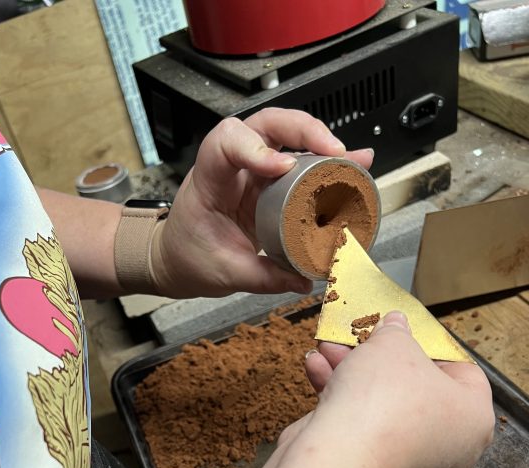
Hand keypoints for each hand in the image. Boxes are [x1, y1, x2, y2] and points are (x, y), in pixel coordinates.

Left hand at [151, 108, 373, 297]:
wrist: (177, 259)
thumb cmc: (189, 257)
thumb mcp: (225, 272)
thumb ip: (264, 277)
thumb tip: (304, 281)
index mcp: (209, 183)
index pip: (224, 144)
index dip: (254, 147)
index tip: (282, 167)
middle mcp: (232, 168)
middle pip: (265, 125)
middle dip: (302, 129)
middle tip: (333, 149)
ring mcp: (252, 172)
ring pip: (285, 136)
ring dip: (319, 142)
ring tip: (352, 158)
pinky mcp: (269, 184)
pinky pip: (298, 162)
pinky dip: (323, 161)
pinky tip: (349, 165)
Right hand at [299, 311, 494, 467]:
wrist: (338, 463)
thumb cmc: (381, 402)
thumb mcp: (392, 346)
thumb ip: (395, 331)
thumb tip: (396, 326)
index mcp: (472, 416)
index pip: (462, 370)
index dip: (430, 344)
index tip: (404, 331)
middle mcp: (448, 443)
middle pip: (413, 385)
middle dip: (376, 356)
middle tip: (358, 337)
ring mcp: (408, 459)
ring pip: (381, 403)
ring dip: (350, 371)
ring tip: (327, 347)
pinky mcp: (372, 466)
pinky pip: (360, 423)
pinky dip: (339, 396)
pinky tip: (316, 368)